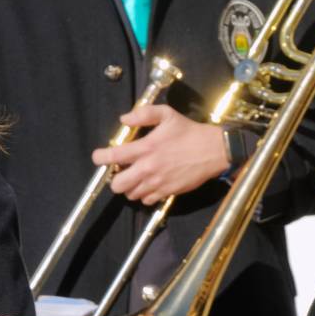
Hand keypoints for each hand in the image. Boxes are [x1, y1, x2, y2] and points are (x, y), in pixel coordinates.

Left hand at [91, 105, 228, 204]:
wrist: (214, 150)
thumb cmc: (189, 131)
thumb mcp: (168, 114)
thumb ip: (144, 114)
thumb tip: (124, 120)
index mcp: (145, 147)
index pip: (112, 157)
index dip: (100, 158)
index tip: (100, 157)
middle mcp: (148, 168)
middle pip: (117, 185)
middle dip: (116, 178)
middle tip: (123, 171)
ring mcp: (158, 183)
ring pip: (131, 194)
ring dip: (131, 186)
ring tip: (138, 177)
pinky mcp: (168, 192)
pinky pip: (147, 201)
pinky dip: (145, 195)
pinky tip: (151, 184)